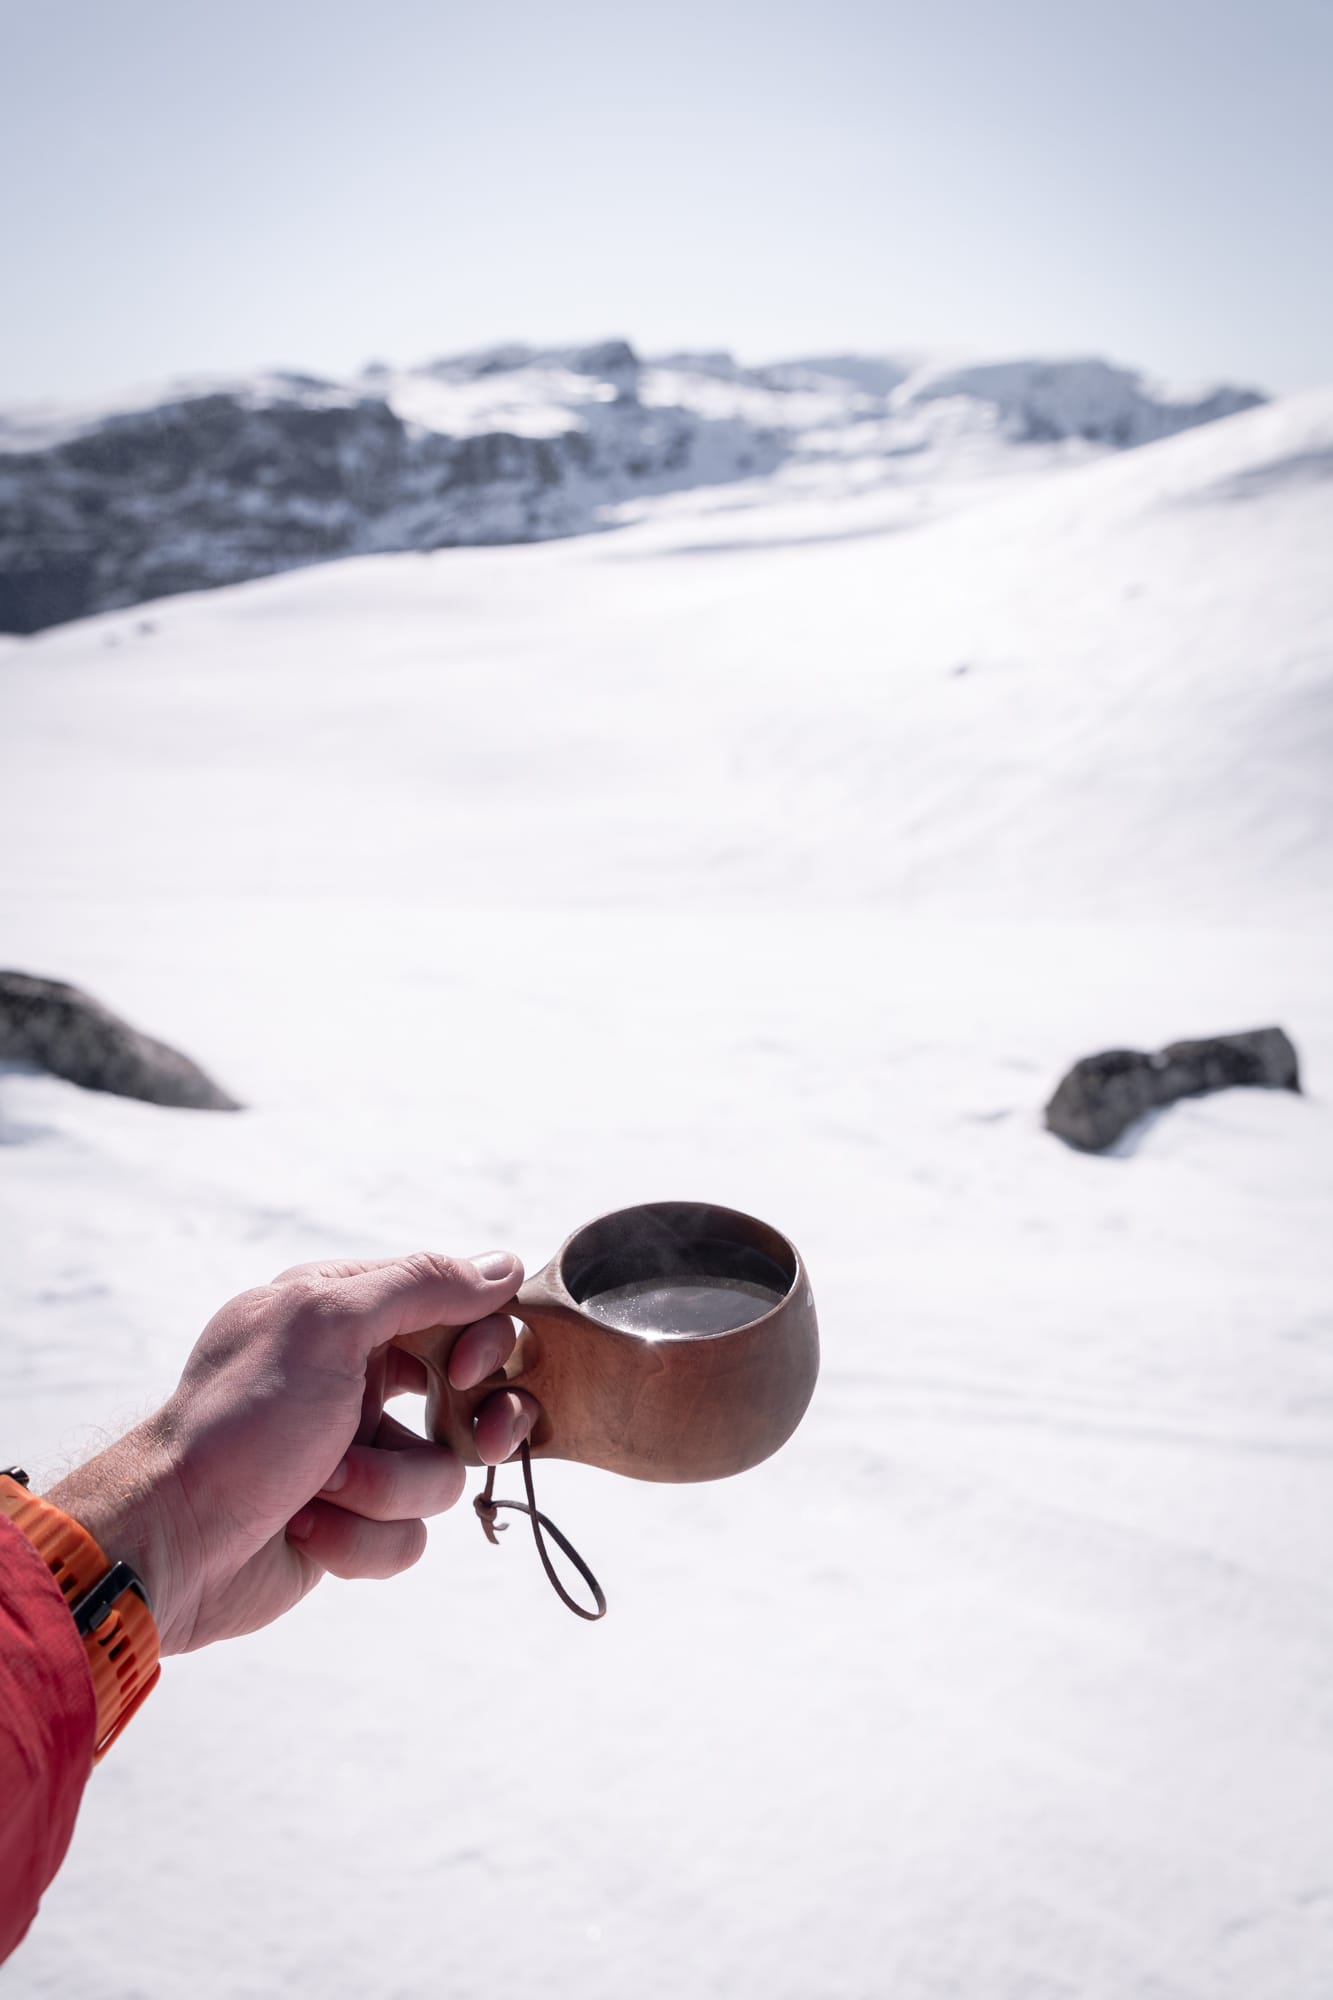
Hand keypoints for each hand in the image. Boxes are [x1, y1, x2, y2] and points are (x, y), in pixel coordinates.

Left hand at [46, 1251, 539, 1655]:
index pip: (454, 1305)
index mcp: (346, 1314)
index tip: (465, 1370)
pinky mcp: (353, 1522)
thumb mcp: (326, 1325)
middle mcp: (356, 1377)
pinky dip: (361, 1539)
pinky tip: (308, 1531)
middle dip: (471, 1427)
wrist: (174, 1542)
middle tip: (480, 1441)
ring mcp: (357, 1452)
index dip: (480, 1338)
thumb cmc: (240, 1422)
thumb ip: (419, 1285)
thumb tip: (503, 1265)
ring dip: (387, 1491)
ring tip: (325, 1489)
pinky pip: (409, 1536)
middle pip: (470, 1394)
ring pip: (443, 1475)